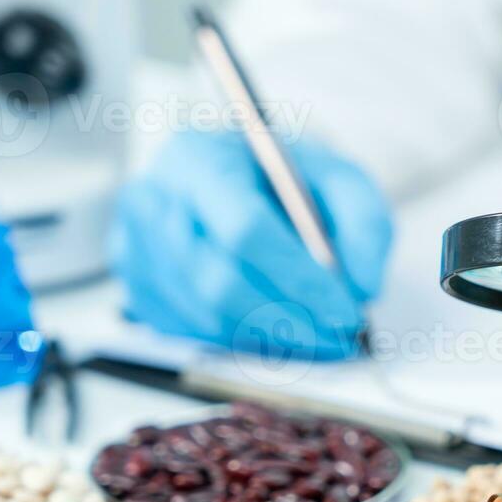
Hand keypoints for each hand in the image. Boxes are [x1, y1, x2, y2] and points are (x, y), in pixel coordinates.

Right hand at [110, 131, 391, 359]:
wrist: (240, 183)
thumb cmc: (286, 181)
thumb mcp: (340, 180)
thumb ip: (365, 223)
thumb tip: (364, 285)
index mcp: (199, 160)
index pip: (244, 229)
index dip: (299, 278)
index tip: (345, 309)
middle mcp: (153, 202)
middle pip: (219, 281)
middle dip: (290, 320)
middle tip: (340, 337)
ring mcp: (136, 249)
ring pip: (207, 315)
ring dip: (273, 337)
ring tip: (320, 336)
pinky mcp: (138, 289)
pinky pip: (193, 332)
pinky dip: (245, 340)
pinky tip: (278, 329)